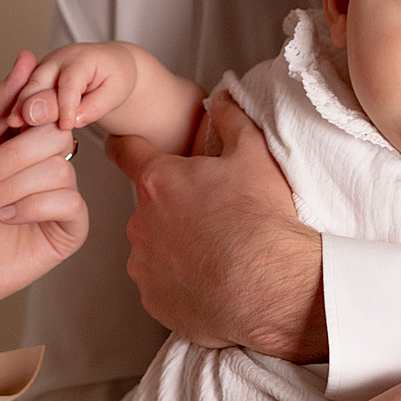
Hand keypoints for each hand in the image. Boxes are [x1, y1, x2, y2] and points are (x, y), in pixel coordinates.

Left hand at [0, 52, 86, 355]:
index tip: (5, 124)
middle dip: (11, 156)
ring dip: (12, 187)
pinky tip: (5, 218)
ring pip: (60, 169)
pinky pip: (69, 201)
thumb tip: (28, 57)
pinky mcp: (69, 228)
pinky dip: (32, 206)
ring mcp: (59, 195)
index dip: (29, 110)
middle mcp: (45, 163)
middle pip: (56, 135)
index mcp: (21, 139)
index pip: (44, 107)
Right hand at [9, 41, 138, 133]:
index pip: (70, 82)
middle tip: (20, 125)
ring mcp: (44, 67)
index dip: (66, 104)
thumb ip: (95, 107)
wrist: (108, 65)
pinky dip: (18, 109)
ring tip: (14, 130)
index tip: (65, 126)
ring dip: (18, 108)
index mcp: (81, 59)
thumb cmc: (114, 78)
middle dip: (30, 103)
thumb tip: (72, 120)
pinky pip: (23, 93)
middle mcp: (58, 59)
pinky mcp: (36, 78)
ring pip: (26, 87)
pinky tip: (15, 129)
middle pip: (39, 81)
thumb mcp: (115, 93)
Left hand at [109, 91, 323, 358]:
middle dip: (171, 208)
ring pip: (153, 247)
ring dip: (174, 246)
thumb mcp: (254, 154)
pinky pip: (161, 285)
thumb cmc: (263, 220)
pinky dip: (180, 282)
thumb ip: (230, 119)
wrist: (275, 288)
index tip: (126, 147)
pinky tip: (210, 281)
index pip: (124, 152)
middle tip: (210, 215)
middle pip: (148, 207)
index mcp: (158, 182)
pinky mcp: (154, 301)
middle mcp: (141, 223)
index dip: (127, 146)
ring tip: (215, 252)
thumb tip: (221, 98)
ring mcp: (144, 265)